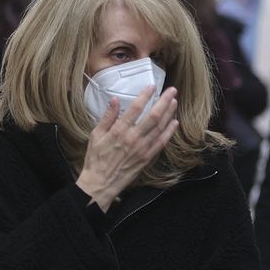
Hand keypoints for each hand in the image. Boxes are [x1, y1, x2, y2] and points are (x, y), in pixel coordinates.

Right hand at [76, 87, 178, 210]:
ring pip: (160, 128)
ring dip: (169, 114)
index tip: (152, 86)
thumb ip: (107, 117)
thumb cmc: (96, 159)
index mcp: (119, 130)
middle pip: (153, 116)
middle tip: (172, 90)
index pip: (135, 108)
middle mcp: (133, 138)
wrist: (100, 184)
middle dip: (164, 101)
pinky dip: (169, 132)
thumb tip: (114, 100)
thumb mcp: (96, 135)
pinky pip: (161, 143)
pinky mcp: (146, 158)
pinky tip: (174, 123)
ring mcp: (142, 149)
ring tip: (174, 102)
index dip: (145, 96)